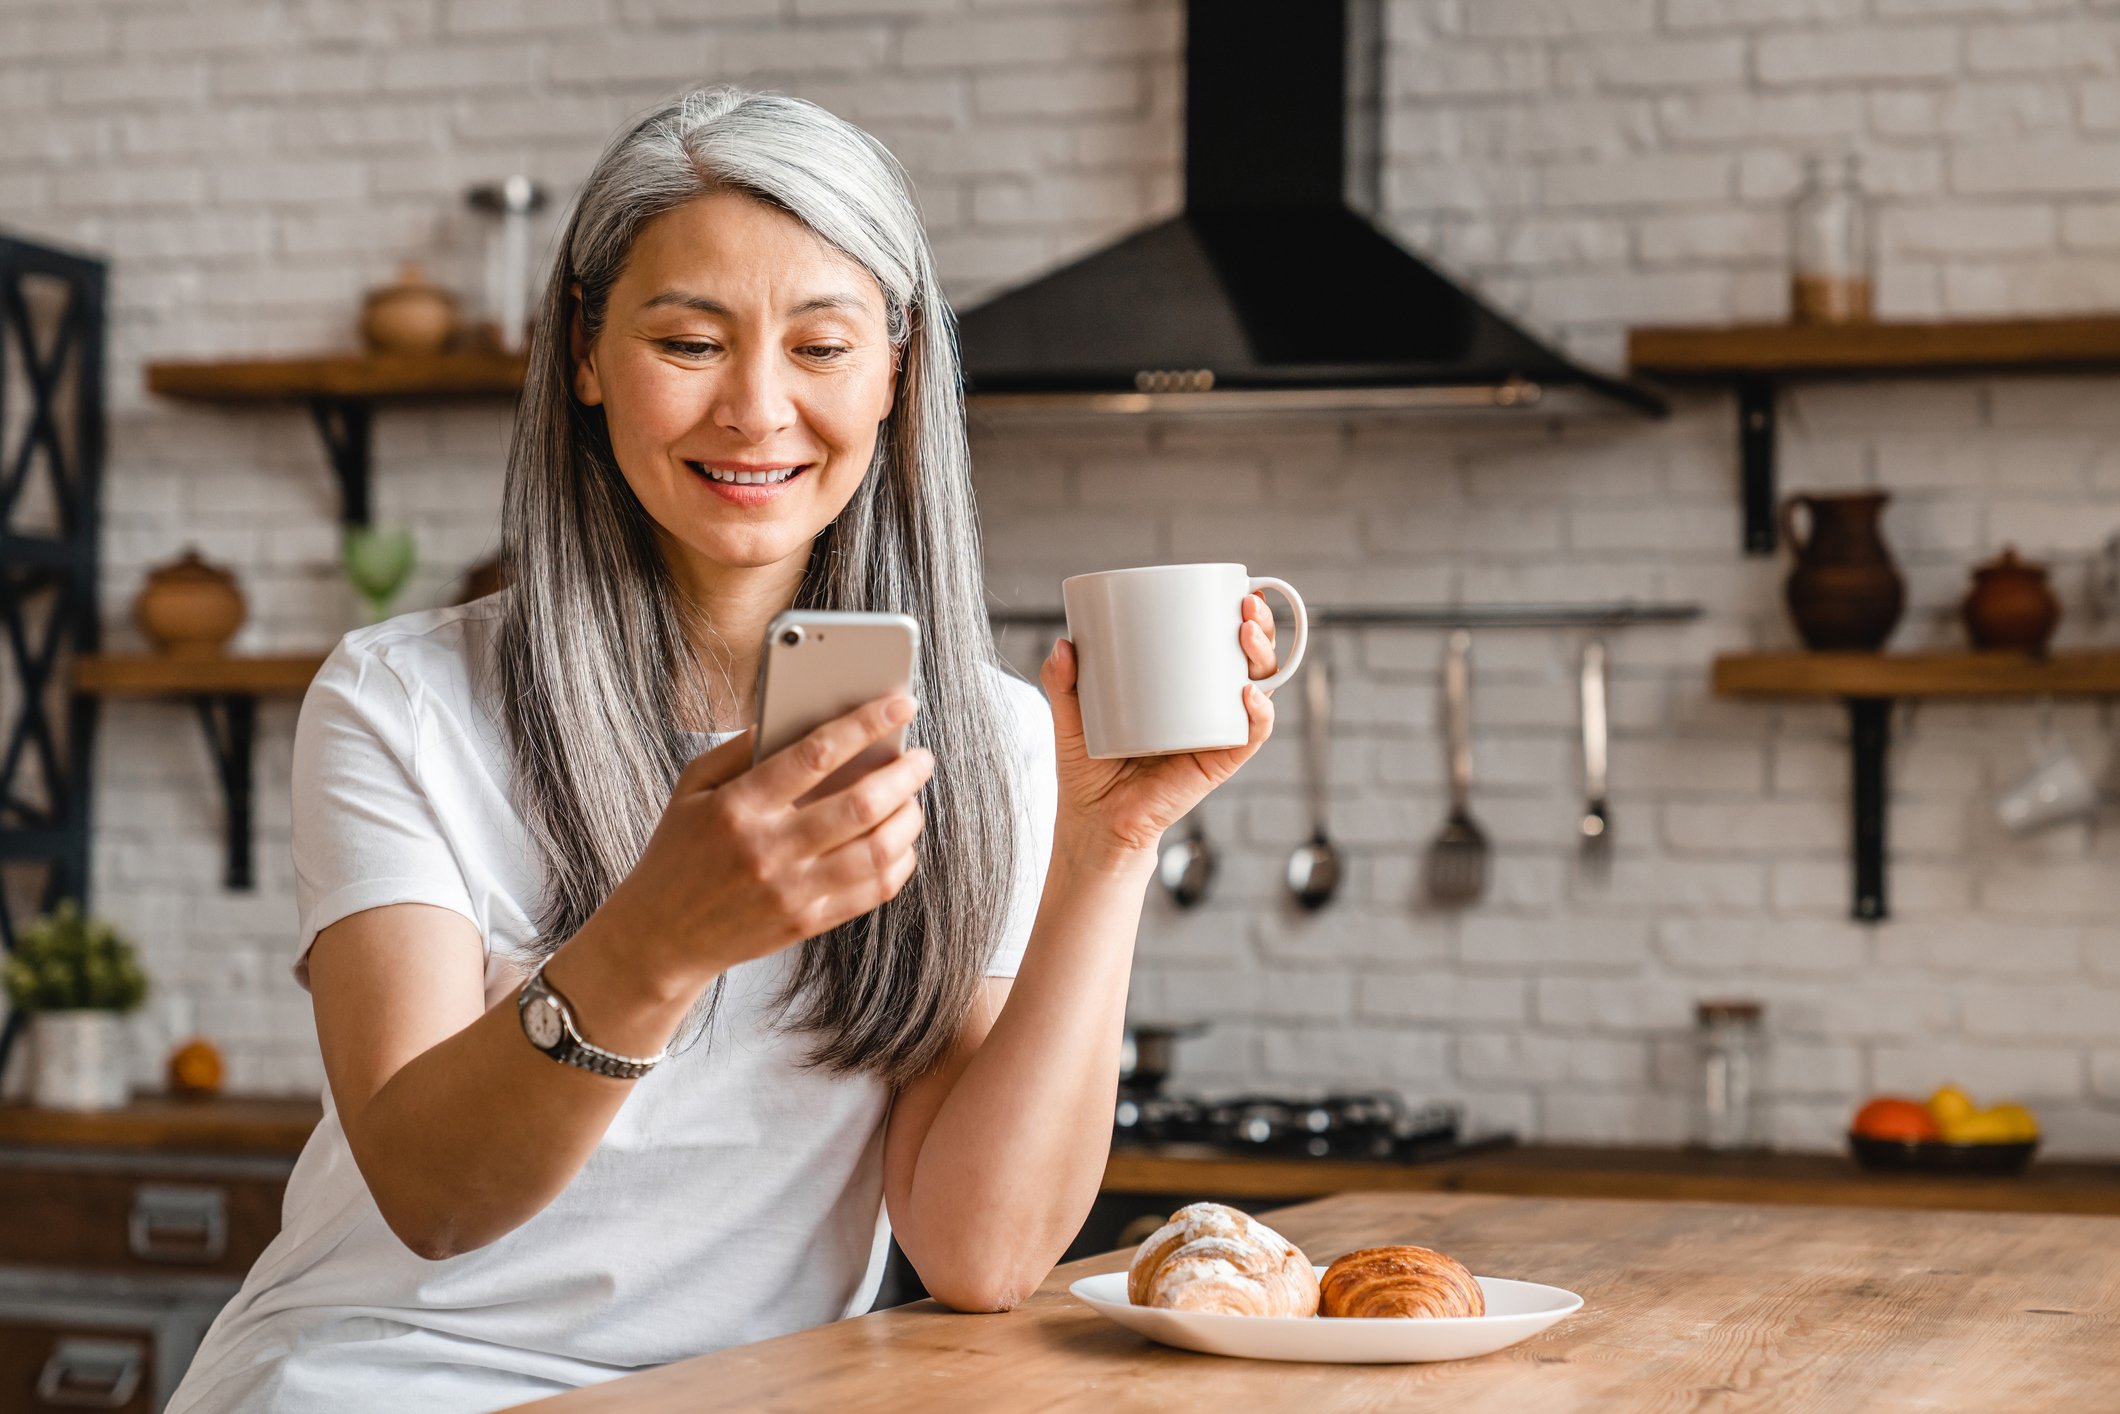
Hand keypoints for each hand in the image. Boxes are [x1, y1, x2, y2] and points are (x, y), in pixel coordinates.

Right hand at [603, 694, 933, 984]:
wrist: (660, 937)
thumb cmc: (678, 852)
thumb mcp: (692, 787)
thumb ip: (740, 748)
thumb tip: (795, 717)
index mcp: (739, 805)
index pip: (816, 753)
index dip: (866, 723)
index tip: (900, 702)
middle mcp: (769, 849)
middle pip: (860, 804)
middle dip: (904, 773)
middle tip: (922, 758)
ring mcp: (791, 891)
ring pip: (877, 851)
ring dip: (909, 818)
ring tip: (913, 798)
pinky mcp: (806, 923)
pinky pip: (873, 891)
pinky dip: (899, 862)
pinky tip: (900, 843)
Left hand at [1040, 591, 1280, 859]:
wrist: (1095, 824)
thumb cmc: (1088, 768)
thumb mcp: (1069, 715)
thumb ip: (1062, 680)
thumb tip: (1064, 644)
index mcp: (1181, 688)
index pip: (1218, 645)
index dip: (1238, 616)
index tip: (1239, 589)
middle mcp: (1206, 708)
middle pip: (1248, 662)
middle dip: (1259, 628)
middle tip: (1246, 606)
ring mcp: (1215, 734)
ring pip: (1258, 692)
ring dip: (1264, 660)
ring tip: (1246, 635)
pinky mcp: (1215, 763)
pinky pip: (1248, 737)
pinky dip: (1257, 716)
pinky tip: (1248, 696)